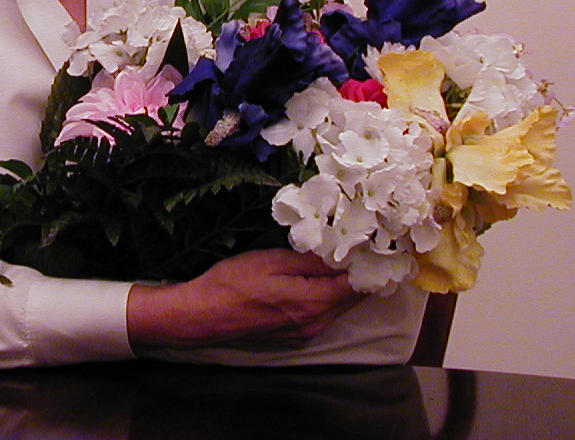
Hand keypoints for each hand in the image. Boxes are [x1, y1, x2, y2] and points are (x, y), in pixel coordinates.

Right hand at [126, 249, 362, 350]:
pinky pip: (324, 312)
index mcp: (313, 303)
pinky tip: (319, 275)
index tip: (370, 240)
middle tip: (358, 242)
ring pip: (339, 306)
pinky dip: (329, 294)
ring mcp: (307, 332)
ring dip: (343, 283)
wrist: (204, 314)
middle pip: (353, 298)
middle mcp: (316, 322)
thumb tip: (341, 253)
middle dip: (359, 271)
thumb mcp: (272, 261)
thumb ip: (310, 260)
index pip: (357, 285)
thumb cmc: (233, 283)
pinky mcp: (296, 335)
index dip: (367, 263)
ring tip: (340, 254)